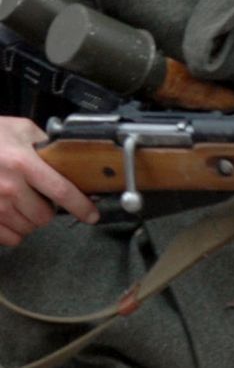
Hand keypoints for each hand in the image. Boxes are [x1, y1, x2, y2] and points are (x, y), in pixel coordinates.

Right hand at [0, 115, 96, 246]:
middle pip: (44, 216)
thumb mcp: (20, 129)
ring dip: (30, 220)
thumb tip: (71, 154)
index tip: (91, 215)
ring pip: (27, 228)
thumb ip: (46, 142)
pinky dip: (13, 232)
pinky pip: (8, 238)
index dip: (81, 206)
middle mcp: (8, 186)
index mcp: (22, 163)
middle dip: (48, 210)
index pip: (61, 191)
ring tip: (22, 203)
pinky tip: (11, 216)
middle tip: (40, 198)